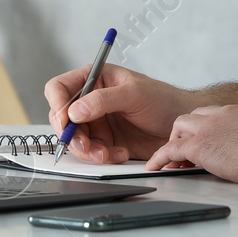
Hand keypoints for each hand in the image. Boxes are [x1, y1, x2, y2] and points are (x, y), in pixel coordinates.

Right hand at [45, 63, 195, 163]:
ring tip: (106, 154)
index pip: (60, 88)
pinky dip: (102, 157)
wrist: (180, 124)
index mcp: (94, 79)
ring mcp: (97, 122)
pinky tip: (121, 154)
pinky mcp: (105, 141)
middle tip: (85, 146)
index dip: (57, 104)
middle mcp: (91, 101)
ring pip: (75, 139)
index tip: (65, 121)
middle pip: (62, 118)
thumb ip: (104, 100)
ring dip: (87, 150)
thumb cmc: (162, 100)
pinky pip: (92, 153)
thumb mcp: (134, 94)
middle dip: (71, 135)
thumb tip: (75, 110)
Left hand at [146, 101, 237, 183]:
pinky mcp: (199, 146)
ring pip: (182, 125)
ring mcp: (210, 127)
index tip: (217, 139)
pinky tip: (156, 167)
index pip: (225, 114)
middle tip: (192, 147)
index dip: (216, 127)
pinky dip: (161, 157)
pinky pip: (171, 148)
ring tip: (174, 158)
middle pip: (199, 114)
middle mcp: (226, 113)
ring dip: (177, 139)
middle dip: (193, 129)